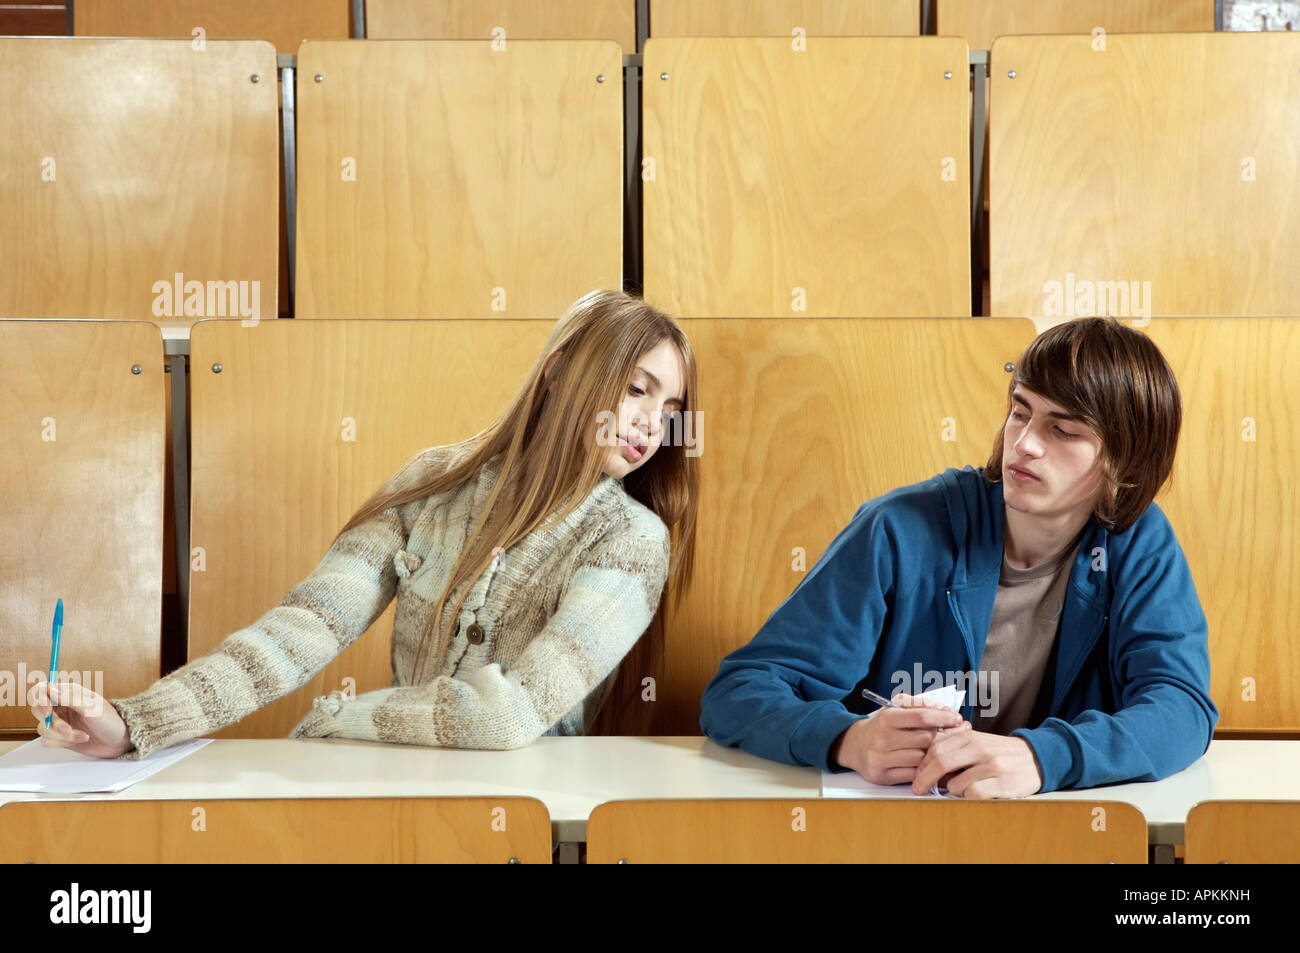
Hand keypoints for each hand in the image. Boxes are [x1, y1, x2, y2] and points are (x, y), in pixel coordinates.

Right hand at [29, 680, 132, 758]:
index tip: (48, 711)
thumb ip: (71, 699)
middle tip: (67, 729)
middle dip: (53, 722)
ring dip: (62, 735)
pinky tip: (79, 739)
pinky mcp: (60, 737)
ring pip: (43, 728)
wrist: (119, 742)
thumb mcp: (93, 708)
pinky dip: (62, 743)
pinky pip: (47, 741)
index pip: (43, 690)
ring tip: (82, 735)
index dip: (40, 700)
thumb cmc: (111, 721)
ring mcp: (60, 722)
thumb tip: (51, 690)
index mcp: (70, 693)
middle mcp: (62, 706)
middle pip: (38, 710)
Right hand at [831, 693, 963, 784]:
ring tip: (938, 750)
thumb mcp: (895, 708)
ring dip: (932, 755)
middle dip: (943, 737)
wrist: (854, 744)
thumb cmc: (881, 726)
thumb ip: (919, 705)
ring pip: (921, 759)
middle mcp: (883, 738)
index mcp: (887, 718)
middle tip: (955, 735)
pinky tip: (926, 764)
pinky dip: (923, 770)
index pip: (922, 717)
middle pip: (925, 739)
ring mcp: (881, 758)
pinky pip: (913, 775)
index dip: (944, 718)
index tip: (957, 719)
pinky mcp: (882, 775)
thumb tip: (944, 710)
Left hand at [912, 726, 1043, 798]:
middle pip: (940, 761)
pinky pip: (974, 794)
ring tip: (962, 788)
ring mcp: (992, 765)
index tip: (916, 775)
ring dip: (952, 790)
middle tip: (919, 789)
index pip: (935, 747)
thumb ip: (954, 748)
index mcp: (970, 736)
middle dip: (925, 778)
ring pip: (956, 782)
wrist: (1036, 758)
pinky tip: (975, 793)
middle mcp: (980, 748)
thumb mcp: (977, 742)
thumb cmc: (1001, 753)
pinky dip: (968, 798)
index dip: (922, 763)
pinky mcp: (1003, 783)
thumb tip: (927, 765)